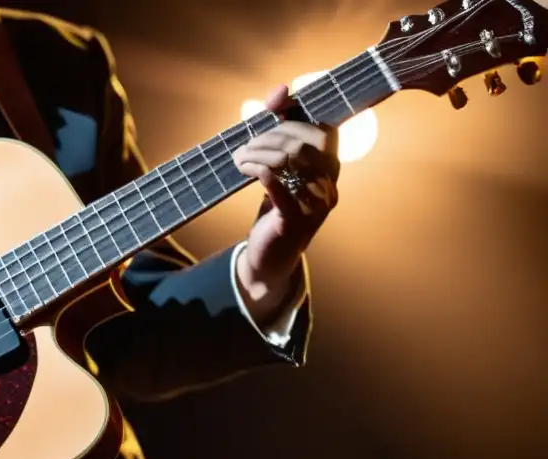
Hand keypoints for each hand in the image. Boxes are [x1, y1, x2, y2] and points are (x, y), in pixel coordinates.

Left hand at [232, 84, 339, 322]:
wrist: (269, 259)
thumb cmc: (275, 208)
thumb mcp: (281, 170)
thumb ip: (281, 132)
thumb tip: (282, 88)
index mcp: (331, 171)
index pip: (322, 130)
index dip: (297, 115)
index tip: (271, 114)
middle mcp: (329, 186)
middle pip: (303, 143)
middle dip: (269, 137)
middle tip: (244, 146)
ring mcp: (315, 205)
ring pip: (289, 162)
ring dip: (257, 153)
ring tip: (238, 158)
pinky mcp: (294, 221)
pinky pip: (278, 186)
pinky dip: (259, 172)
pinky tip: (244, 169)